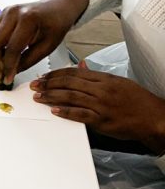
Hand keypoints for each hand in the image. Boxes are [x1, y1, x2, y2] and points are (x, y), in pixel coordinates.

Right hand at [0, 0, 89, 88]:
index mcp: (29, 19)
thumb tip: (10, 73)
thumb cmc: (56, 26)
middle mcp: (13, 13)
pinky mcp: (1, 15)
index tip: (8, 80)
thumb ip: (28, 60)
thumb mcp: (48, 46)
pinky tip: (0, 58)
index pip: (12, 48)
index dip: (8, 67)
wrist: (56, 6)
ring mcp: (5, 12)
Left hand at [31, 68, 164, 151]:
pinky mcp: (102, 120)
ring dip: (52, 97)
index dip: (56, 74)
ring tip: (39, 97)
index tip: (44, 76)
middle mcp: (102, 90)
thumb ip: (97, 76)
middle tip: (35, 85)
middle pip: (70, 83)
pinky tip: (54, 111)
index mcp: (105, 79)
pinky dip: (66, 112)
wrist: (152, 117)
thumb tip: (82, 67)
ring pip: (71, 97)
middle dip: (49, 84)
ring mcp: (102, 105)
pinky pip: (80, 115)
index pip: (75, 73)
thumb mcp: (118, 82)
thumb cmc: (137, 101)